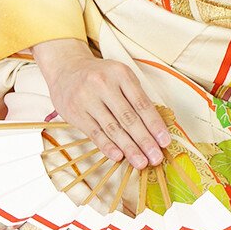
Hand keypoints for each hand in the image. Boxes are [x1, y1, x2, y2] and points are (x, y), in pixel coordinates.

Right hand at [31, 39, 170, 169]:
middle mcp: (103, 84)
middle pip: (128, 118)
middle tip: (156, 157)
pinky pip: (94, 132)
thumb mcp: (119, 76)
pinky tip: (118, 157)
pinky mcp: (75, 112)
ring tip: (140, 162)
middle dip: (145, 141)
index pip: (142, 104)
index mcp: (121, 73)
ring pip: (112, 128)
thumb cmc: (99, 76)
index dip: (155, 125)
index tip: (165, 141)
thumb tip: (155, 128)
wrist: (65, 67)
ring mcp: (87, 98)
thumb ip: (135, 97)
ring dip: (129, 148)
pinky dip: (107, 146)